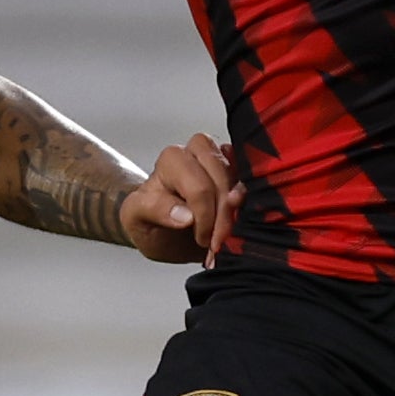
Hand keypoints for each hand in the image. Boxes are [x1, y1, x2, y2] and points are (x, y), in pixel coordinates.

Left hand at [119, 134, 242, 264]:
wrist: (161, 226)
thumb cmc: (148, 219)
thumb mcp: (136, 218)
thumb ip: (154, 210)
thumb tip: (186, 215)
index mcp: (173, 159)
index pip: (199, 186)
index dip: (204, 218)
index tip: (202, 239)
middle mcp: (199, 151)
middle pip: (224, 183)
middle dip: (223, 218)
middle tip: (216, 244)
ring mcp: (224, 159)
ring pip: (244, 181)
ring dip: (239, 215)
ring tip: (228, 237)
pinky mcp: (241, 172)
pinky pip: (258, 184)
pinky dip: (252, 208)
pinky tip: (242, 224)